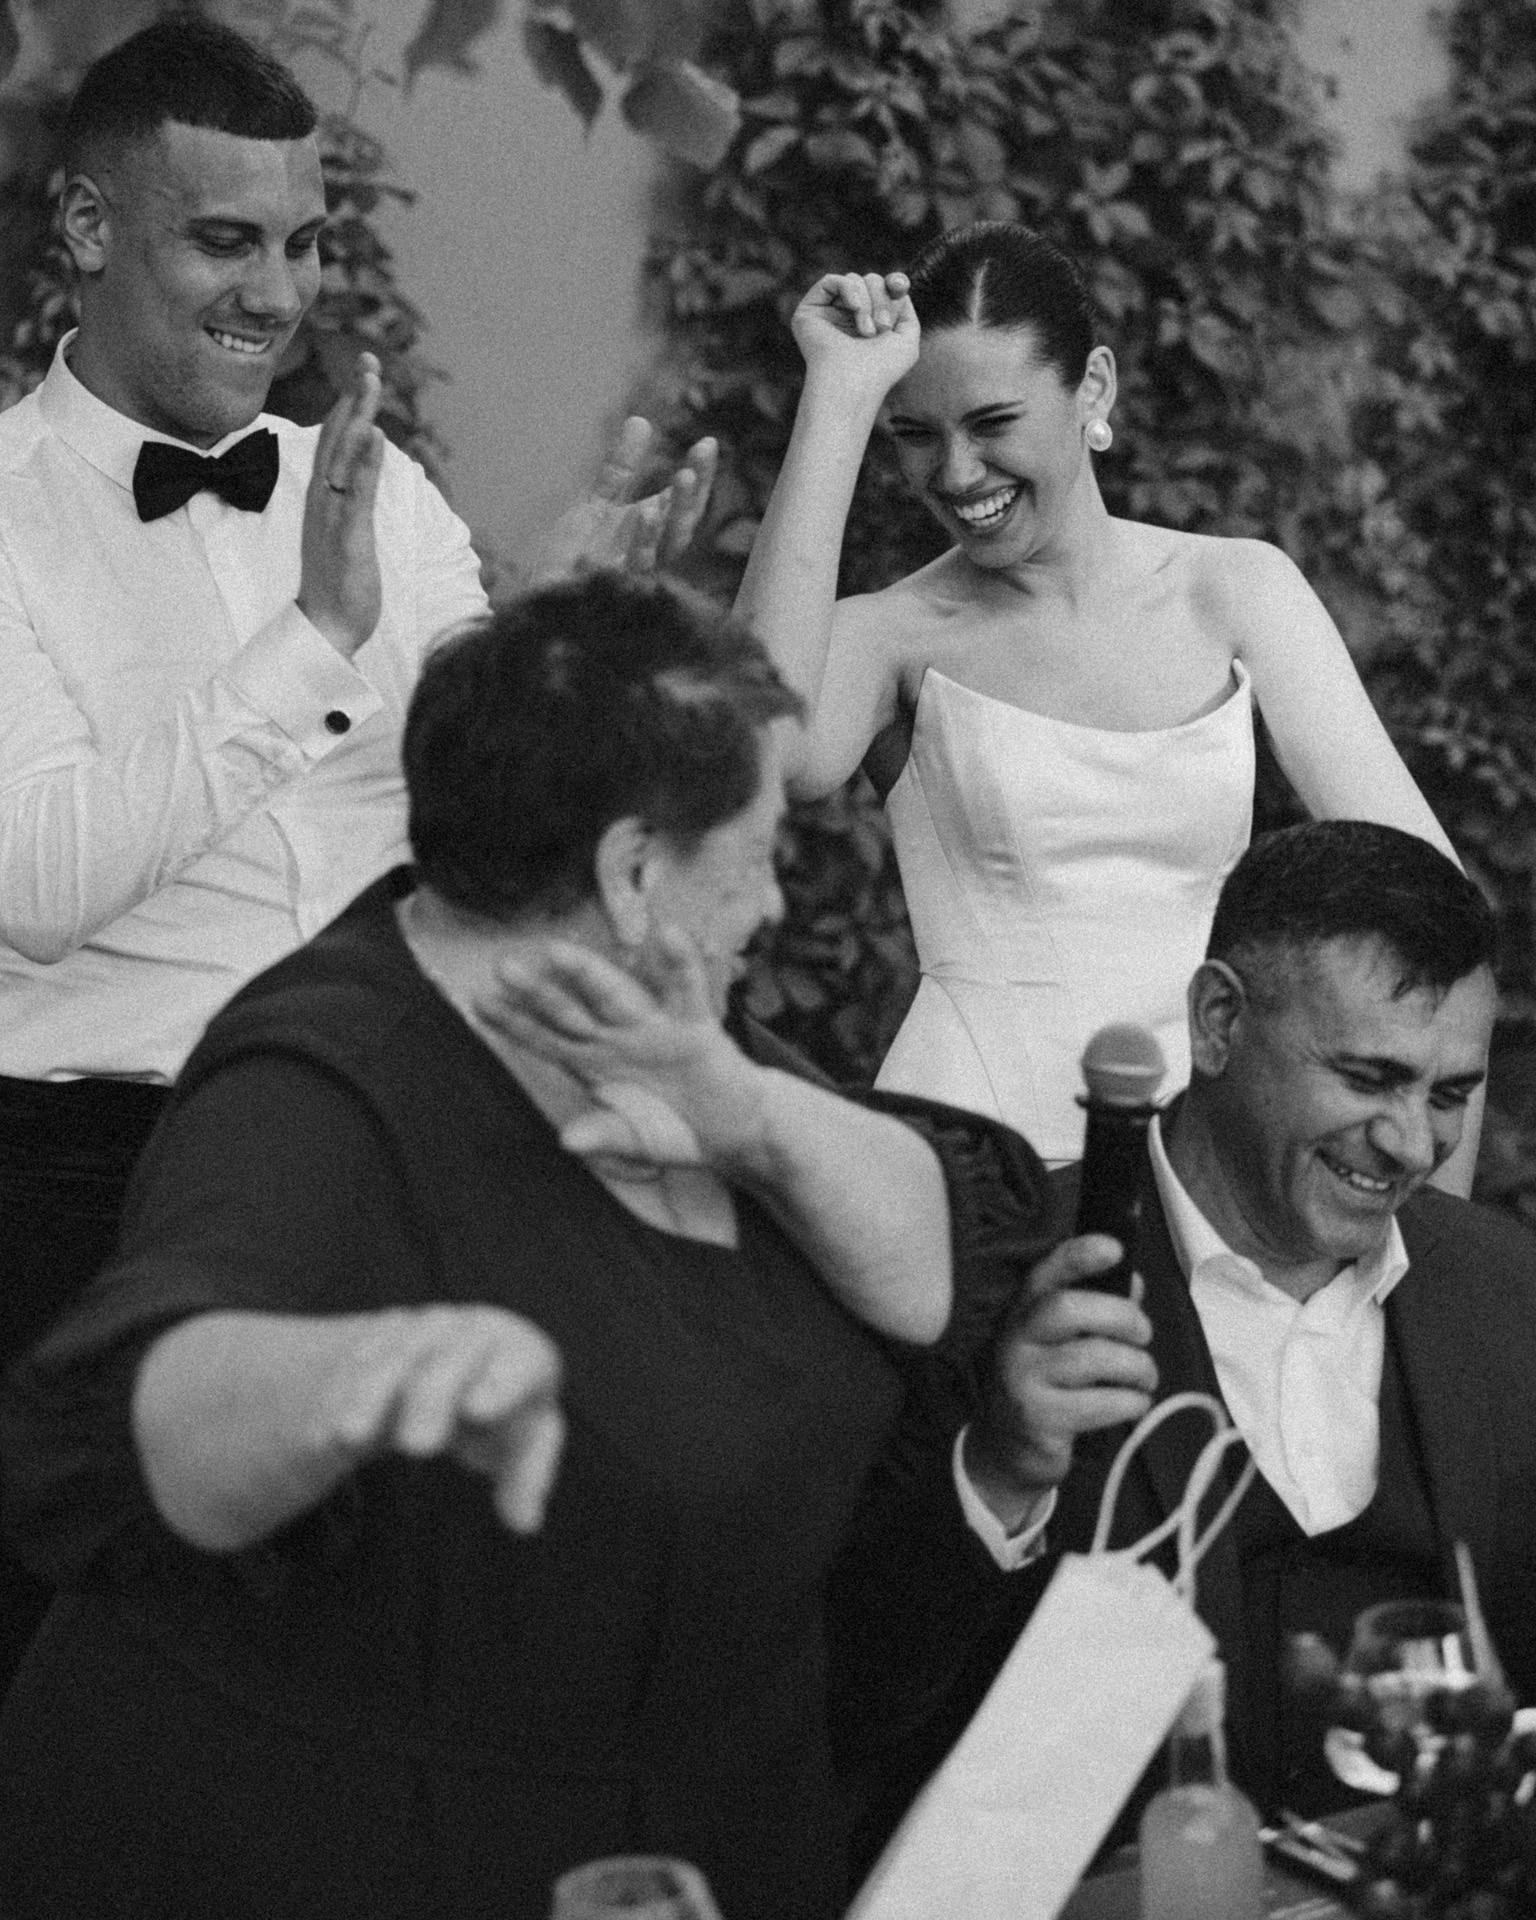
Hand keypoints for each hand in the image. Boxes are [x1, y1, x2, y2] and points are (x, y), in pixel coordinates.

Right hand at [297, 351, 385, 658]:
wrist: (325, 627)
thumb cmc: (337, 581)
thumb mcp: (346, 531)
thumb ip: (351, 498)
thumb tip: (360, 471)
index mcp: (325, 497)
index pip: (336, 441)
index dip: (349, 404)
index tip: (363, 371)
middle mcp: (324, 500)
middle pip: (338, 439)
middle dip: (354, 398)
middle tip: (368, 361)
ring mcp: (333, 518)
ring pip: (343, 459)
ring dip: (357, 418)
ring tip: (369, 384)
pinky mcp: (347, 539)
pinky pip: (354, 495)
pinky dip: (363, 464)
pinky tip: (374, 437)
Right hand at [320, 1305, 563, 1531]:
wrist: (459, 1364)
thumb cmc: (504, 1412)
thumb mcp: (523, 1440)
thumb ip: (526, 1479)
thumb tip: (526, 1523)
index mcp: (520, 1352)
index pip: (519, 1362)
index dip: (503, 1384)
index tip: (481, 1411)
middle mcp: (471, 1332)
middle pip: (451, 1362)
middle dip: (432, 1399)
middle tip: (419, 1446)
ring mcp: (422, 1330)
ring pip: (393, 1360)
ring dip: (369, 1398)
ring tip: (347, 1440)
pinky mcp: (379, 1337)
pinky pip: (354, 1364)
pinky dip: (338, 1398)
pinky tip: (321, 1436)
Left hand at [473, 929, 759, 1173]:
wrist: (732, 1131)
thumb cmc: (675, 1128)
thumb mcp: (634, 1140)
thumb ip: (604, 1136)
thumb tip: (568, 1141)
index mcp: (595, 1062)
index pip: (547, 1038)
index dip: (515, 1022)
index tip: (480, 1002)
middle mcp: (618, 1037)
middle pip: (572, 1012)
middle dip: (539, 992)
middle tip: (504, 967)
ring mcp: (655, 1029)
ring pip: (617, 997)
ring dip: (589, 975)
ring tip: (557, 952)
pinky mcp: (695, 1030)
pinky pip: (687, 993)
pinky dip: (681, 965)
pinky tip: (668, 935)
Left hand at [522, 418, 719, 583]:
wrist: (537, 601)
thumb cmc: (570, 560)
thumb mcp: (596, 506)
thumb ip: (620, 469)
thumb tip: (641, 419)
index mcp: (650, 535)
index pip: (683, 505)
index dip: (699, 476)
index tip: (708, 442)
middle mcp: (648, 556)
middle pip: (682, 527)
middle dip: (691, 495)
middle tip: (698, 460)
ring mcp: (632, 576)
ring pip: (665, 549)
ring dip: (674, 515)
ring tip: (682, 477)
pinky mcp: (611, 591)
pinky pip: (634, 568)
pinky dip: (642, 541)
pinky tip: (646, 513)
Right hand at [791, 271, 919, 399]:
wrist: (853, 383)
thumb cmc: (880, 369)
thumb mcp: (906, 339)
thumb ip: (906, 311)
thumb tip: (896, 286)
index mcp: (868, 323)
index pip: (882, 289)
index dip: (893, 283)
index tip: (900, 286)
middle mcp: (847, 318)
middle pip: (871, 281)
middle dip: (882, 299)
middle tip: (882, 327)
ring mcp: (827, 314)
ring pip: (854, 280)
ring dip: (867, 303)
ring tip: (867, 332)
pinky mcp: (809, 311)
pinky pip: (831, 280)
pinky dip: (848, 289)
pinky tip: (853, 308)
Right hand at [969, 1235, 1157, 1503]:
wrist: (1008, 1447)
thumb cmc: (1048, 1380)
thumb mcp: (1064, 1339)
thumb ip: (1098, 1308)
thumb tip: (1133, 1282)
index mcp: (1024, 1310)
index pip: (1047, 1272)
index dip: (1079, 1256)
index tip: (1114, 1247)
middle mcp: (1016, 1339)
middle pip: (1069, 1309)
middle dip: (1122, 1317)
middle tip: (1145, 1336)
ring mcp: (1023, 1379)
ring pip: (1093, 1358)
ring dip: (1137, 1367)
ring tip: (1146, 1377)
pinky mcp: (1040, 1418)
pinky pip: (1100, 1403)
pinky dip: (1131, 1401)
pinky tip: (1134, 1403)